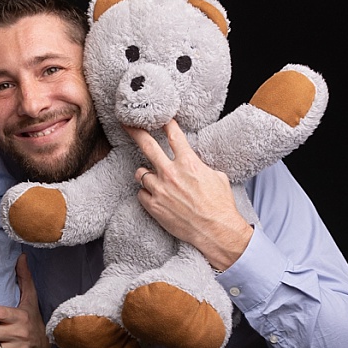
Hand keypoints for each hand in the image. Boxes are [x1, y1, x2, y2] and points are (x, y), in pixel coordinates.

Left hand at [125, 120, 252, 269]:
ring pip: (140, 173)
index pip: (173, 135)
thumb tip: (192, 163)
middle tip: (127, 124)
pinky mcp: (153, 206)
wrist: (216, 231)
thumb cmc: (220, 205)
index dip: (166, 123)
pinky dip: (146, 193)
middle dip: (135, 132)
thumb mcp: (216, 177)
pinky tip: (156, 197)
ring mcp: (159, 190)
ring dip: (146, 174)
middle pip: (147, 145)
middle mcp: (171, 173)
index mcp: (189, 163)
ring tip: (154, 179)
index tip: (160, 116)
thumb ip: (199, 166)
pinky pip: (141, 193)